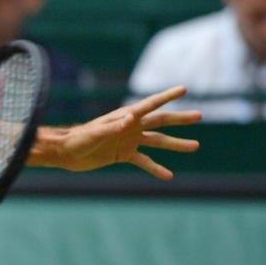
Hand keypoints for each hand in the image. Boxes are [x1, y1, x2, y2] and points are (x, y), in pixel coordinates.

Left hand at [55, 86, 200, 179]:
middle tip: (199, 115)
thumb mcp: (96, 133)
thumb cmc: (78, 139)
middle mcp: (130, 127)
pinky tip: (169, 176)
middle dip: (179, 119)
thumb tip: (131, 118)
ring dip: (175, 144)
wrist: (66, 153)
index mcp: (124, 117)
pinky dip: (156, 168)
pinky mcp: (123, 155)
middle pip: (160, 121)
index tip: (183, 88)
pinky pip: (144, 161)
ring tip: (195, 146)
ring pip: (157, 142)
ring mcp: (129, 141)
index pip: (149, 105)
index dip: (166, 96)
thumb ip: (114, 126)